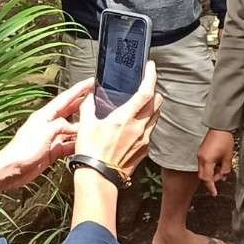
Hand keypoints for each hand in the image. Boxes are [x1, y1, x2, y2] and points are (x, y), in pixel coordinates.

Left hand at [0, 82, 86, 192]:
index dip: (79, 89)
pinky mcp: (52, 150)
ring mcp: (51, 137)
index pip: (65, 98)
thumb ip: (62, 125)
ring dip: (83, 125)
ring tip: (97, 121)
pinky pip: (68, 145)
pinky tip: (86, 144)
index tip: (91, 81)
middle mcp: (48, 124)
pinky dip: (77, 144)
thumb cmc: (22, 150)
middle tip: (98, 97)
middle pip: (70, 111)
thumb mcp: (44, 132)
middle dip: (83, 103)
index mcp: (45, 115)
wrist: (12, 169)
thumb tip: (76, 127)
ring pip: (71, 129)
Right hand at [76, 62, 158, 177]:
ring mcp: (144, 140)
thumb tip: (90, 96)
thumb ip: (89, 106)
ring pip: (156, 116)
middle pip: (157, 102)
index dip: (151, 76)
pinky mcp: (144, 151)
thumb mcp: (86, 124)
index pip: (146, 91)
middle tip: (144, 87)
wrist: (98, 177)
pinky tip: (134, 126)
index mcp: (126, 118)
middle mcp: (139, 127)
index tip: (150, 67)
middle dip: (153, 91)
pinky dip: (146, 124)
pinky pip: (150, 131)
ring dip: (151, 108)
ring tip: (140, 106)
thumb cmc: (91, 152)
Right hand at [196, 129, 234, 196]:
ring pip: (204, 170)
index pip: (207, 178)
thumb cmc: (224, 139)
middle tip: (222, 177)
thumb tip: (224, 176)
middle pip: (203, 176)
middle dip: (212, 179)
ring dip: (212, 173)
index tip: (214, 193)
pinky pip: (204, 164)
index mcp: (207, 160)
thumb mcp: (228, 157)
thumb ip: (226, 169)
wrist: (220, 126)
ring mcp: (200, 155)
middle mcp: (201, 158)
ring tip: (222, 169)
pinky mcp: (202, 152)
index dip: (211, 187)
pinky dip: (210, 167)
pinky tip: (218, 164)